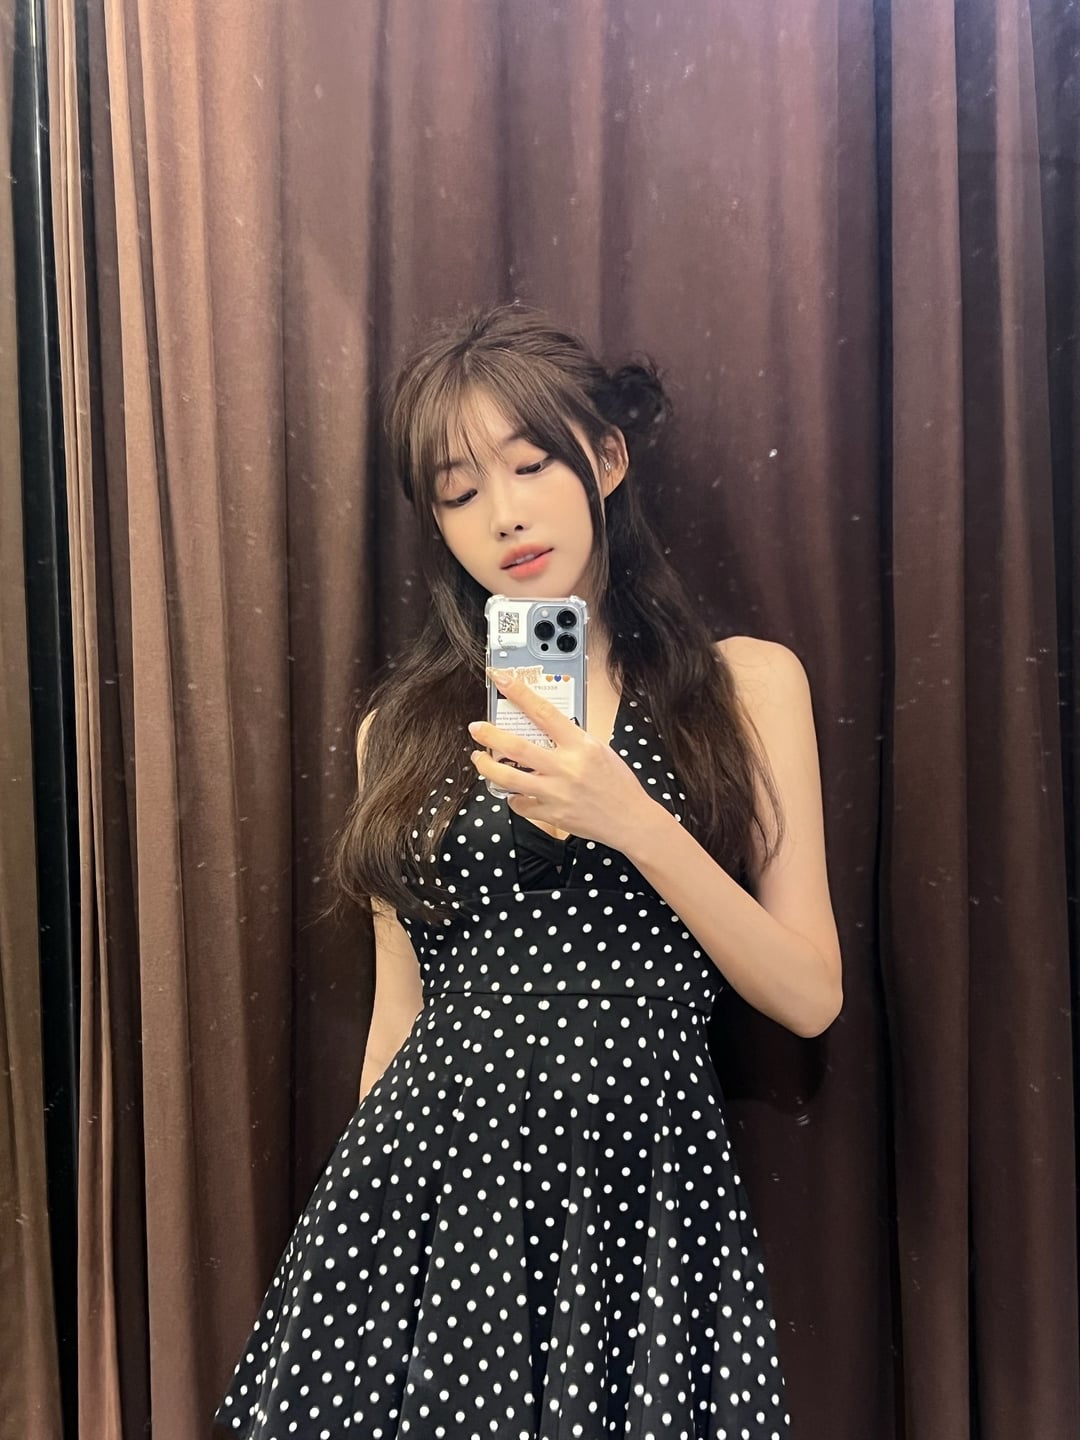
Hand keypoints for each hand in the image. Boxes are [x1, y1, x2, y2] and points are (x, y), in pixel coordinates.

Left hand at [467, 668, 657, 851]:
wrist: (630, 819)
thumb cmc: (618, 783)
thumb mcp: (599, 750)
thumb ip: (571, 739)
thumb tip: (543, 728)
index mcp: (580, 745)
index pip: (543, 711)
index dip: (518, 693)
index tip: (500, 680)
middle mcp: (566, 768)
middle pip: (516, 747)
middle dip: (489, 735)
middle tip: (476, 729)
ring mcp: (556, 793)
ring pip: (508, 778)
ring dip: (487, 767)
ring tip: (480, 760)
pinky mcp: (552, 815)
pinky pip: (520, 804)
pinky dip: (512, 797)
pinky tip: (513, 792)